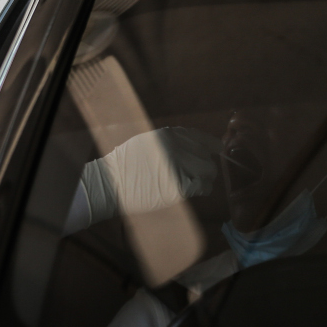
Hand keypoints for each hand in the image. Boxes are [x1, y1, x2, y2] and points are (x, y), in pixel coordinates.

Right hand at [69, 127, 221, 230]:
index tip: (216, 149)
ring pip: (208, 171)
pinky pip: (203, 187)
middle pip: (206, 156)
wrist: (111, 183)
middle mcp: (177, 148)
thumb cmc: (124, 164)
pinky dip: (202, 189)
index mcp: (169, 135)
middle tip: (197, 173)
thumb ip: (168, 141)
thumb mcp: (146, 142)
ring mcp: (179, 167)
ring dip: (204, 177)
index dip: (211, 145)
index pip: (200, 137)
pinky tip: (194, 190)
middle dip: (204, 165)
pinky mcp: (180, 186)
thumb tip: (190, 144)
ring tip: (195, 183)